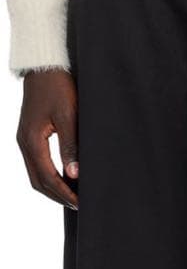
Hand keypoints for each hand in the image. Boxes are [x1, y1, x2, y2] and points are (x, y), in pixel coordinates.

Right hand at [16, 69, 78, 209]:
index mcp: (32, 141)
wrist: (43, 64)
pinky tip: (63, 173)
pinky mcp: (29, 133)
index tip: (80, 202)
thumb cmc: (57, 85)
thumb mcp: (68, 114)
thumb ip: (70, 145)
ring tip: (72, 194)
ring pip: (35, 173)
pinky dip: (48, 173)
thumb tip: (74, 174)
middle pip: (38, 181)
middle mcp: (24, 143)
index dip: (64, 193)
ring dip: (52, 186)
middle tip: (78, 204)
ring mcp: (24, 138)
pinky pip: (36, 161)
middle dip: (57, 195)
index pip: (47, 178)